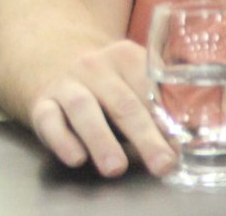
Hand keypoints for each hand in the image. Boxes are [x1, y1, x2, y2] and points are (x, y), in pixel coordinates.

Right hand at [27, 38, 173, 177]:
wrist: (53, 64)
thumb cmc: (108, 86)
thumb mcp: (133, 83)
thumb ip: (158, 108)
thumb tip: (184, 143)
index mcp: (125, 58)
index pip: (150, 87)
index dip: (168, 119)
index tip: (181, 145)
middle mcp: (93, 67)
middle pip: (122, 102)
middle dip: (144, 135)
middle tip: (162, 164)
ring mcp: (65, 84)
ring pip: (82, 107)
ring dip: (100, 138)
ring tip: (115, 168)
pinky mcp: (41, 103)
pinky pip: (48, 119)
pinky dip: (61, 139)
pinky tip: (76, 157)